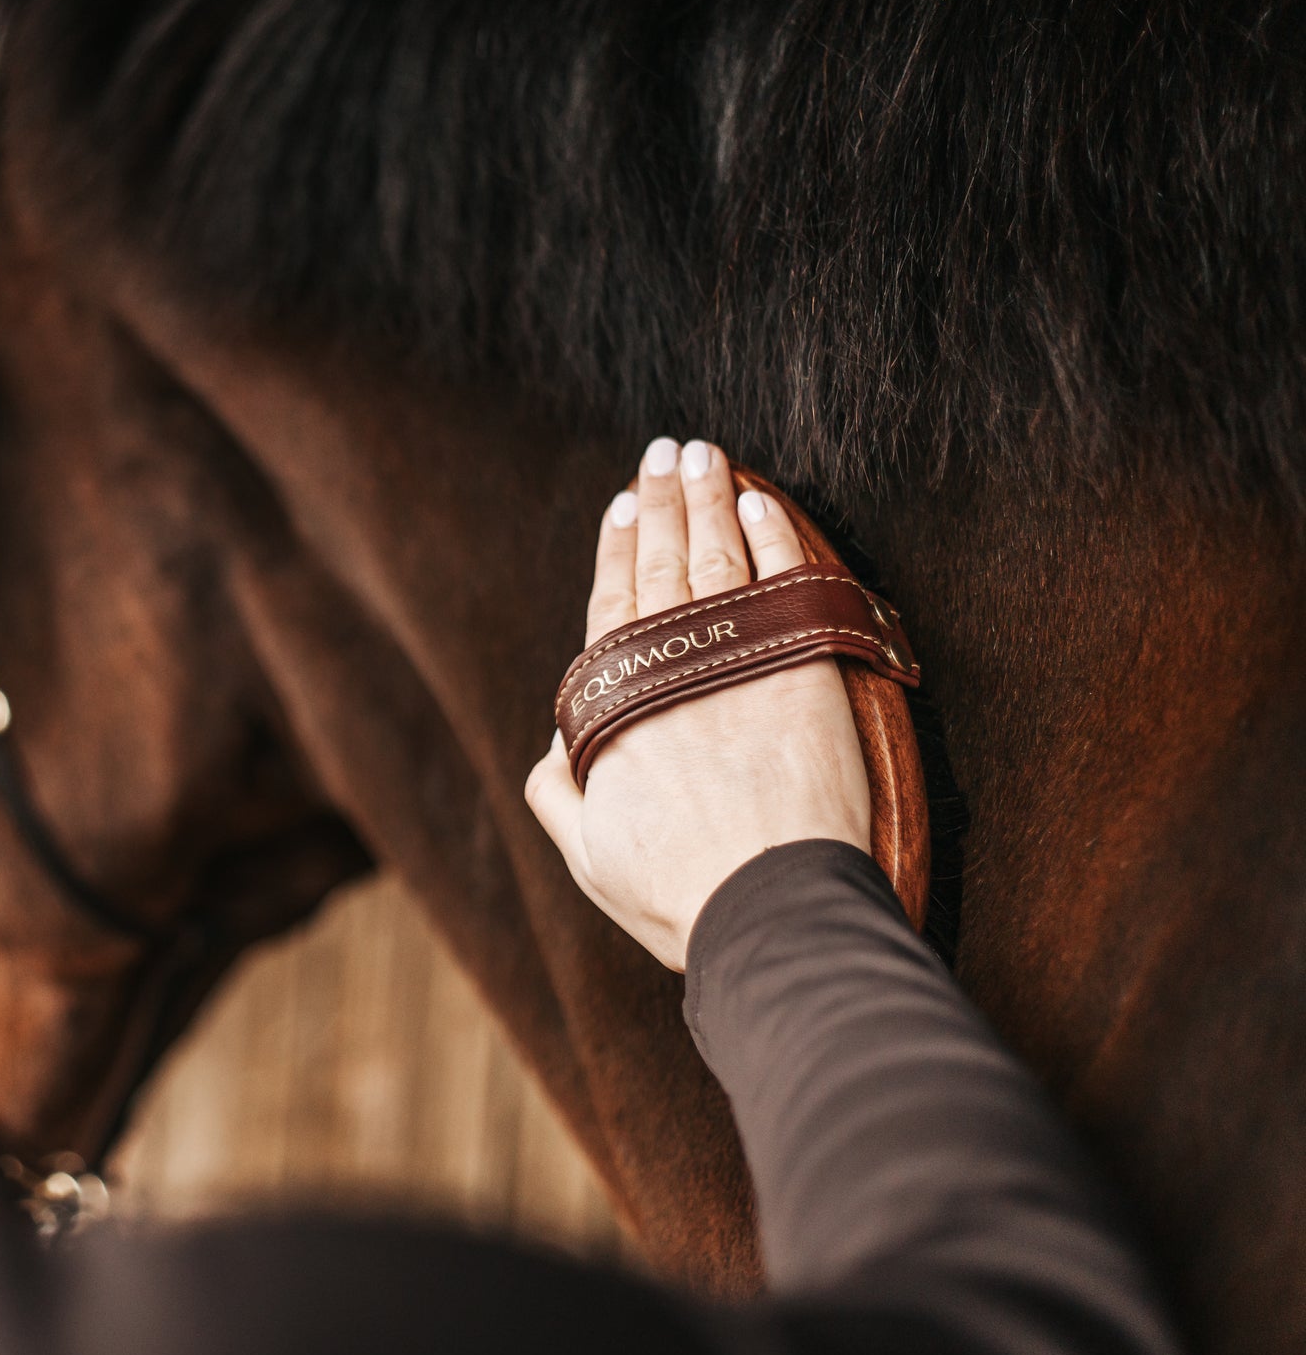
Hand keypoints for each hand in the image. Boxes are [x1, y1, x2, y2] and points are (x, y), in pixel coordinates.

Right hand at [525, 439, 869, 971]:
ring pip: (717, 554)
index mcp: (615, 704)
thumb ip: (558, 793)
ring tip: (705, 454)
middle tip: (665, 451)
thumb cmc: (676, 893)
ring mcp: (739, 658)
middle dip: (662, 501)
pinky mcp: (803, 664)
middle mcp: (671, 666)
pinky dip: (770, 533)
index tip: (622, 504)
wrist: (766, 903)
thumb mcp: (588, 854)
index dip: (616, 551)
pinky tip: (760, 500)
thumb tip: (552, 750)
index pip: (612, 603)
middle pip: (662, 562)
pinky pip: (782, 578)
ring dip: (709, 497)